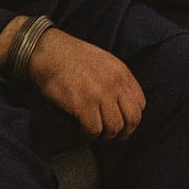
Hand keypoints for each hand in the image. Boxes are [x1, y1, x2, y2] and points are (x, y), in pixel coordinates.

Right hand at [27, 28, 144, 140]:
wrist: (48, 51)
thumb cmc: (71, 56)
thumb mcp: (103, 61)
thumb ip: (116, 79)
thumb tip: (120, 102)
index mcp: (122, 73)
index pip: (140, 104)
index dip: (131, 118)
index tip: (121, 123)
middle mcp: (115, 84)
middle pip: (132, 120)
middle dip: (123, 133)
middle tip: (111, 137)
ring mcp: (100, 95)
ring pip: (114, 128)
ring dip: (105, 137)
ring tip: (95, 136)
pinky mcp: (82, 105)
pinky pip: (94, 130)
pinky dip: (88, 135)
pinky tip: (81, 131)